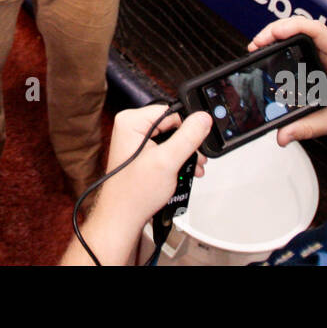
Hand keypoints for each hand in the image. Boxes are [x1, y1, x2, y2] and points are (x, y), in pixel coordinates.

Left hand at [93, 105, 211, 230]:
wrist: (123, 216)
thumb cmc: (133, 193)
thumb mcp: (167, 161)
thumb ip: (188, 137)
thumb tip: (203, 118)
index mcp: (131, 120)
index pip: (170, 111)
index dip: (186, 127)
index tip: (195, 143)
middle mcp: (130, 126)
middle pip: (171, 124)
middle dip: (187, 142)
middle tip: (197, 158)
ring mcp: (134, 140)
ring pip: (170, 137)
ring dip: (184, 152)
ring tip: (193, 167)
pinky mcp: (140, 152)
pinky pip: (164, 147)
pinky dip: (176, 158)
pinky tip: (183, 170)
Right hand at [248, 17, 326, 142]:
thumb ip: (308, 128)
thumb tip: (282, 134)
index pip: (318, 31)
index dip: (293, 27)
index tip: (273, 34)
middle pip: (303, 27)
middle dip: (276, 30)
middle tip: (257, 44)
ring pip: (299, 33)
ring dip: (277, 35)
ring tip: (258, 46)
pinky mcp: (320, 61)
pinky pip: (299, 44)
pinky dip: (282, 44)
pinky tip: (269, 50)